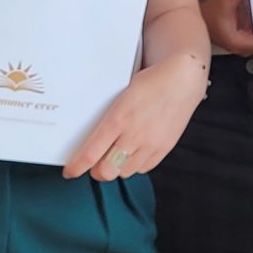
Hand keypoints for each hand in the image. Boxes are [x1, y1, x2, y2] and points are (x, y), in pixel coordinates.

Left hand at [65, 54, 207, 180]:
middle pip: (107, 171)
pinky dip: (135, 164)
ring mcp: (151, 144)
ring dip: (117, 167)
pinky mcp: (165, 148)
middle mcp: (134, 135)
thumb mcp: (120, 96)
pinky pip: (144, 168)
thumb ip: (108, 119)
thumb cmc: (150, 83)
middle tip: (95, 164)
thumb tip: (90, 138)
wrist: (183, 80)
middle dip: (97, 171)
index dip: (76, 167)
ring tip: (117, 155)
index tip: (70, 171)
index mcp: (118, 119)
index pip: (90, 154)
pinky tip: (134, 153)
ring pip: (125, 172)